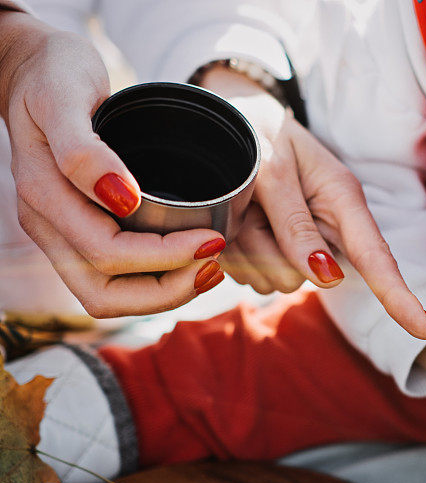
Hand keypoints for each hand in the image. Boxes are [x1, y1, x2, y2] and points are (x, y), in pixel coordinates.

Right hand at [1, 15, 226, 316]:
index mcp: (43, 195)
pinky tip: (188, 263)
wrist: (32, 66)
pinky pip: (112, 276)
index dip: (163, 257)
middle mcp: (48, 224)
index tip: (211, 240)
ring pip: (108, 294)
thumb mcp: (64, 96)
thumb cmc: (52, 73)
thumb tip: (123, 199)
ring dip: (163, 293)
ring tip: (208, 270)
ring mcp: (60, 231)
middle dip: (166, 291)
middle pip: (104, 294)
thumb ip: (83, 149)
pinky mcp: (78, 230)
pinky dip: (154, 279)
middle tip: (214, 267)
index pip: (106, 253)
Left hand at [201, 67, 425, 338]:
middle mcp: (326, 229)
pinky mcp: (270, 255)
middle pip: (305, 276)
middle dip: (268, 248)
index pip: (377, 258)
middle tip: (251, 203)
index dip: (400, 296)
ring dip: (245, 246)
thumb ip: (295, 223)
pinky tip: (235, 218)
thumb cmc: (255, 134)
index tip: (425, 329)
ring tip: (242, 205)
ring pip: (272, 279)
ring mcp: (298, 246)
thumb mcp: (272, 167)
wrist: (225, 126)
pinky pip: (248, 276)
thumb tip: (328, 277)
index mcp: (342, 200)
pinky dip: (233, 250)